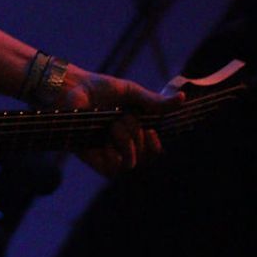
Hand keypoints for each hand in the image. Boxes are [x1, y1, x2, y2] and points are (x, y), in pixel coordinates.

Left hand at [56, 65, 181, 176]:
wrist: (73, 86)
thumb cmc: (99, 87)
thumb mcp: (131, 93)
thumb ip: (154, 102)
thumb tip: (183, 98)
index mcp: (131, 132)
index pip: (151, 153)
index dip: (155, 147)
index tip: (151, 130)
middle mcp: (119, 145)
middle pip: (142, 159)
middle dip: (139, 136)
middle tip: (125, 118)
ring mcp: (105, 152)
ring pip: (129, 165)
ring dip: (127, 143)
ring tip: (115, 125)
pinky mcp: (90, 156)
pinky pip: (110, 170)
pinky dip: (114, 156)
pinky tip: (108, 138)